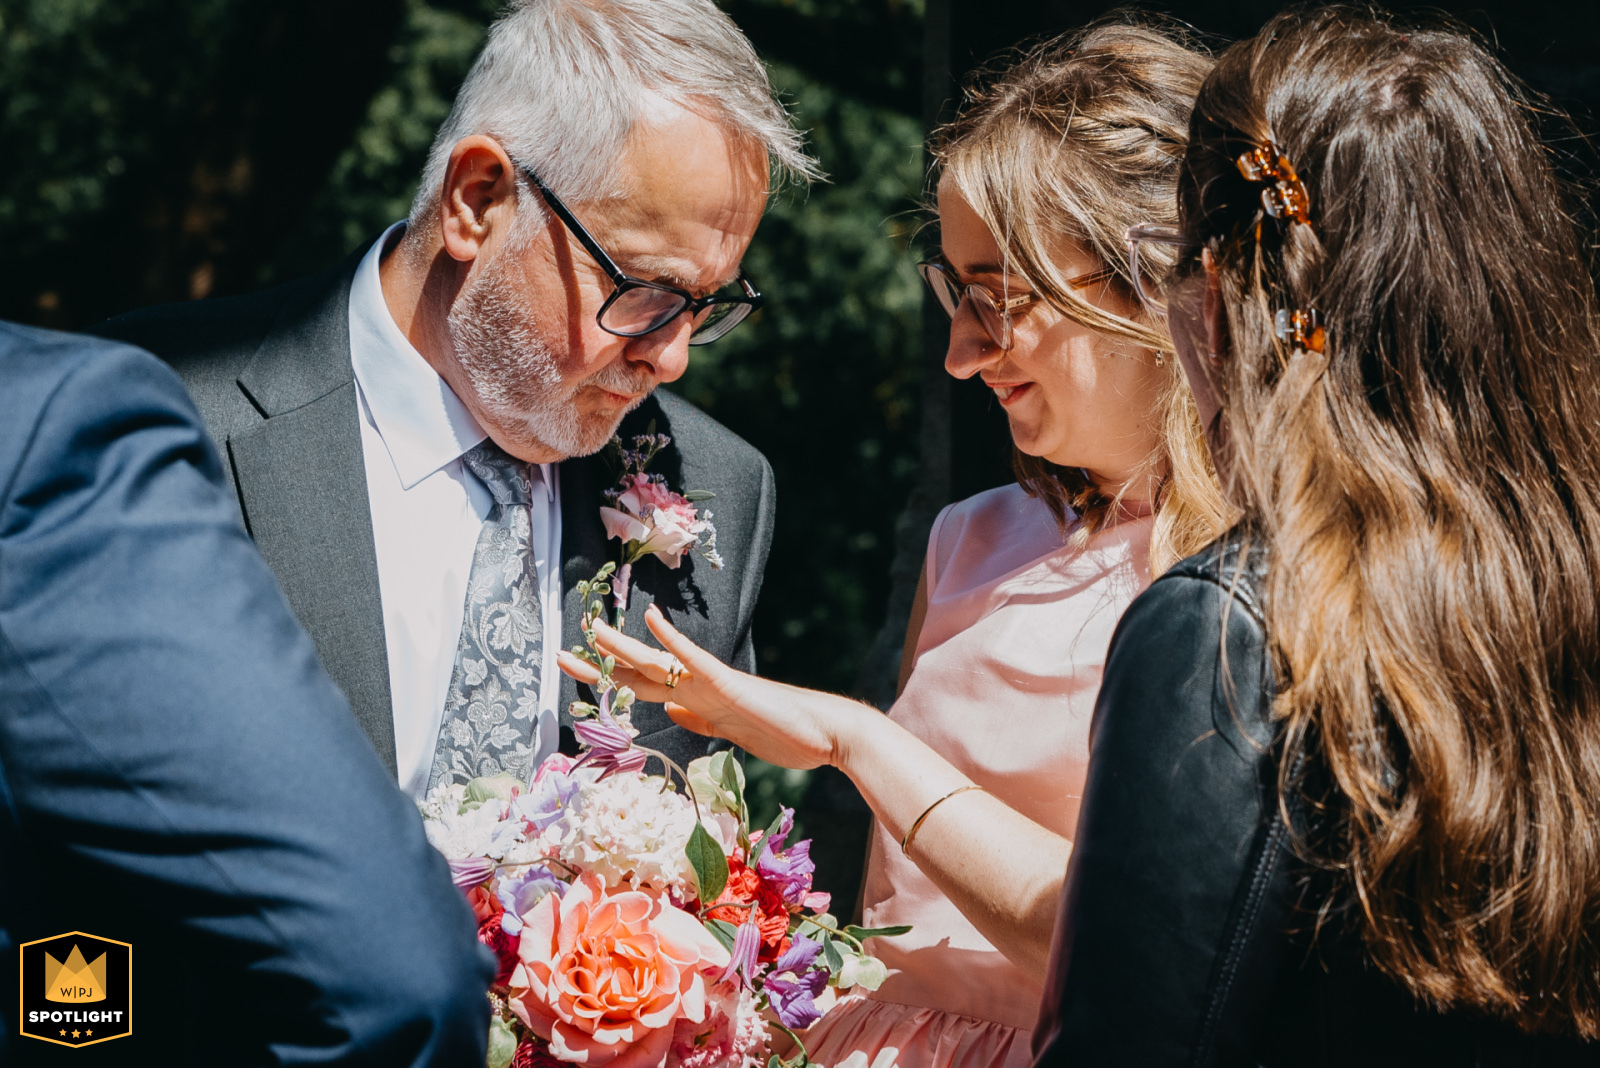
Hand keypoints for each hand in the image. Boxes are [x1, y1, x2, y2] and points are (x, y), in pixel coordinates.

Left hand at [555, 604, 866, 770]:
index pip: (644, 688)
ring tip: (590, 629)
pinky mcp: (731, 684)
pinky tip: (653, 619)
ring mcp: (714, 684)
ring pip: (658, 663)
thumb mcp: (732, 733)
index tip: (580, 672)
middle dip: (598, 665)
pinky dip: (673, 640)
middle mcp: (700, 687)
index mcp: (699, 700)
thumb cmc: (786, 735)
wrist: (826, 734)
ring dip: (622, 648)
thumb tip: (675, 711)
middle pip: (639, 674)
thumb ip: (702, 719)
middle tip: (559, 653)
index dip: (609, 680)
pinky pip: (695, 660)